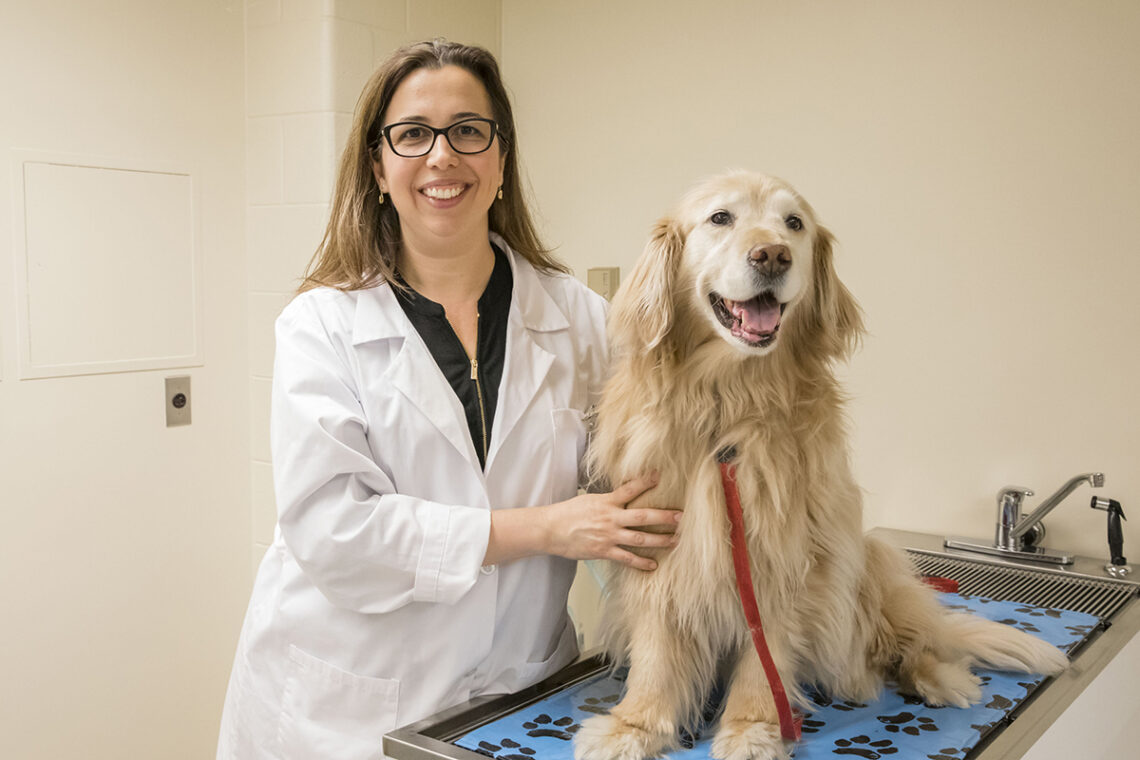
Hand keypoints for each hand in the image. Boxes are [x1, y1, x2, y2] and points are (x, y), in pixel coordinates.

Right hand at [547, 474, 679, 570]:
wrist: (551, 529)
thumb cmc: (568, 513)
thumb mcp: (589, 499)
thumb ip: (609, 500)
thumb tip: (624, 495)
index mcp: (606, 501)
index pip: (630, 489)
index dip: (646, 481)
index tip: (660, 475)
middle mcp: (610, 517)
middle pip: (643, 516)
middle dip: (664, 517)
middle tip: (681, 517)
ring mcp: (608, 536)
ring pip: (640, 538)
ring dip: (660, 540)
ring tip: (676, 541)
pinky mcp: (603, 551)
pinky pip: (627, 558)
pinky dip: (641, 563)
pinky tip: (653, 565)